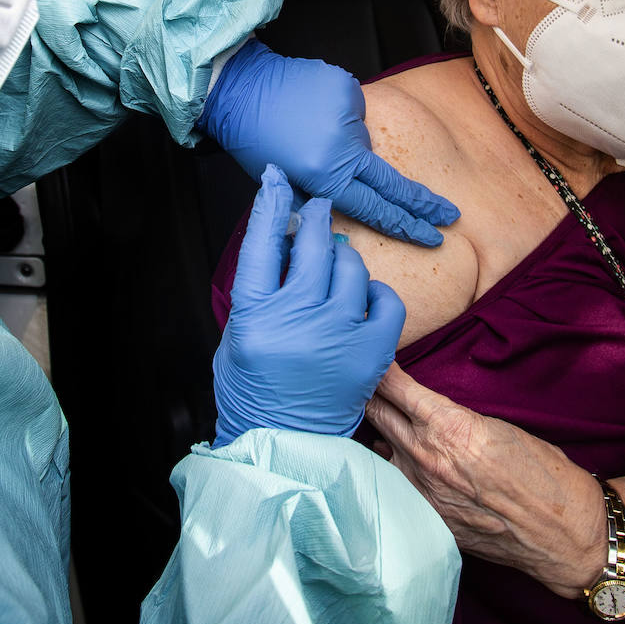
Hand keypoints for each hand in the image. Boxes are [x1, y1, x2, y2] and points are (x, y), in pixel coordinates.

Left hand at [200, 39, 459, 246]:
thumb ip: (316, 204)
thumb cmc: (255, 143)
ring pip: (364, 142)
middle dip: (423, 202)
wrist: (241, 89)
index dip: (407, 225)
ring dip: (349, 145)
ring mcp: (348, 114)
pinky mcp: (348, 88)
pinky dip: (342, 117)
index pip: (376, 208)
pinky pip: (355, 113)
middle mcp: (342, 146)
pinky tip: (315, 112)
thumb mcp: (281, 186)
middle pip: (394, 182)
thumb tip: (344, 222)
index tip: (433, 235)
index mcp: (324, 175)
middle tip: (451, 215)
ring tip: (311, 134)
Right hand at [212, 165, 405, 444]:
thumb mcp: (239, 334)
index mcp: (255, 316)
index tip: (276, 180)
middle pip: (311, 246)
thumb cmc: (256, 388)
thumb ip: (261, 290)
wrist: (283, 443)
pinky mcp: (371, 354)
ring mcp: (337, 336)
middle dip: (315, 219)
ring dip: (343, 258)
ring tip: (335, 263)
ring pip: (351, 268)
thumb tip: (284, 241)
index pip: (260, 244)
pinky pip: (386, 301)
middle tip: (317, 210)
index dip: (269, 205)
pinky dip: (378, 293)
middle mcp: (297, 320)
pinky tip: (366, 297)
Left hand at [364, 364, 604, 597]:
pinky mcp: (423, 517)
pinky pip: (392, 485)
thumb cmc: (539, 471)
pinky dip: (391, 469)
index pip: (394, 387)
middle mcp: (425, 456)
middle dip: (367, 395)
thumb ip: (451, 419)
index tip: (367, 357)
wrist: (557, 528)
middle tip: (358, 382)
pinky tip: (395, 463)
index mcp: (447, 425)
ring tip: (374, 421)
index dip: (378, 370)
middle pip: (376, 414)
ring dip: (377, 434)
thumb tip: (423, 414)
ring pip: (378, 450)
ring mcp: (419, 490)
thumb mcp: (495, 427)